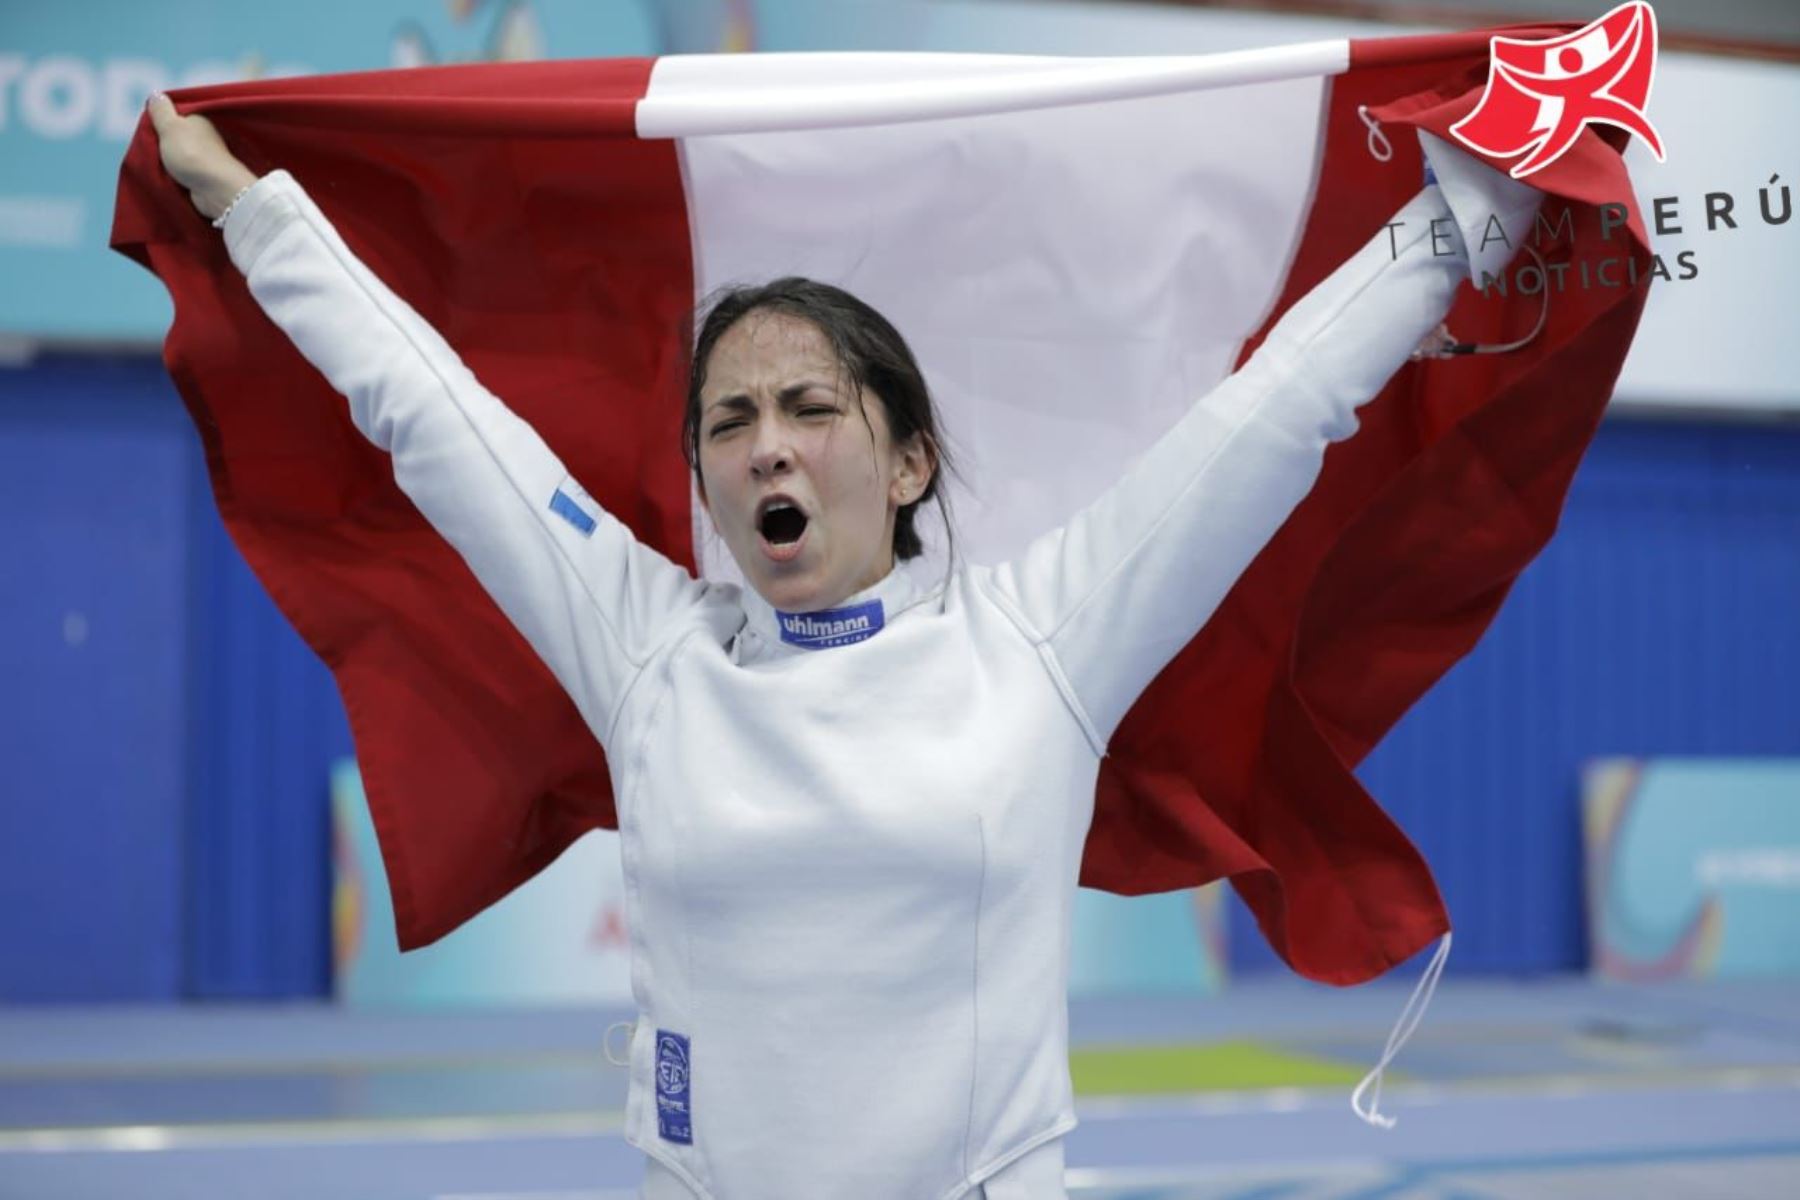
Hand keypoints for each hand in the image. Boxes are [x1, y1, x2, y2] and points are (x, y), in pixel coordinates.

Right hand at [146, 93, 260, 221]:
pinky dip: (178, 173)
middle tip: (150, 149)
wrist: (216, 190)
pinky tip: (169, 176)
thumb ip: (161, 111)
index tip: (149, 131)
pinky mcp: (207, 176)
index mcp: (200, 120)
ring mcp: (208, 157)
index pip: (175, 115)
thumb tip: (156, 94)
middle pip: (177, 136)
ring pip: (180, 154)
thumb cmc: (192, 154)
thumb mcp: (171, 127)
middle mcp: (207, 136)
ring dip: (169, 160)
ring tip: (158, 164)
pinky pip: (186, 171)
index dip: (159, 122)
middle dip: (163, 143)